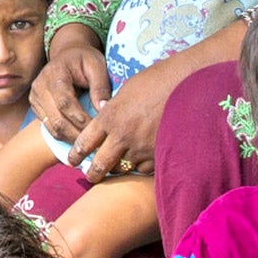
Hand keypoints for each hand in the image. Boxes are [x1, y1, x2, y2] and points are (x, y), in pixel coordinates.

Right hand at [31, 29, 112, 143]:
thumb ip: (100, 86)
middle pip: (57, 118)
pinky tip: (79, 141)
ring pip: (52, 127)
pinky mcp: (36, 107)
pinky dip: (64, 137)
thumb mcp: (97, 66)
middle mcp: (40, 86)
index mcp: (55, 73)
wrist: (67, 55)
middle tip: (95, 146)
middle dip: (77, 134)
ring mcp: (35, 97)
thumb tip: (103, 109)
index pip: (65, 102)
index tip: (96, 130)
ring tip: (89, 147)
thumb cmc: (85, 60)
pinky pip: (49, 127)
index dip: (80, 119)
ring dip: (71, 139)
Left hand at [66, 61, 175, 180]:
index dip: (76, 154)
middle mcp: (121, 135)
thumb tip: (105, 113)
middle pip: (100, 165)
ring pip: (123, 168)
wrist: (185, 84)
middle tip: (91, 176)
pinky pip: (144, 169)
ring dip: (121, 168)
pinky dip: (142, 166)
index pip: (84, 142)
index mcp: (109, 117)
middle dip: (93, 173)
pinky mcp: (158, 154)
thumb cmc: (156, 81)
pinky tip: (144, 159)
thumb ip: (113, 108)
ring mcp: (140, 147)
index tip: (72, 160)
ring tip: (121, 166)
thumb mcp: (126, 91)